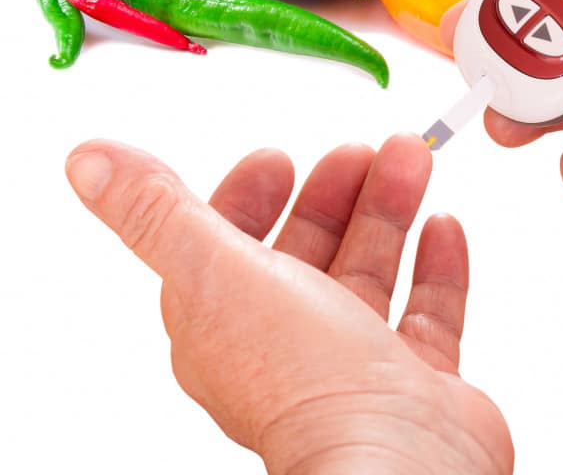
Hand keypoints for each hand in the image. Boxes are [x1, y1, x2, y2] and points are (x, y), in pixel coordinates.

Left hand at [65, 135, 513, 474]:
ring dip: (391, 210)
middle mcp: (290, 346)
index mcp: (229, 324)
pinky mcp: (418, 379)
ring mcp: (358, 364)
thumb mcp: (215, 270)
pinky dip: (436, 265)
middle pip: (311, 251)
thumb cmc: (303, 383)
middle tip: (366, 148)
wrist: (396, 459)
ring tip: (412, 159)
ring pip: (371, 270)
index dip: (250, 198)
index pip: (229, 249)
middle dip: (337, 190)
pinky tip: (443, 227)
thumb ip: (156, 211)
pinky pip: (428, 311)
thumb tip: (89, 161)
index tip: (279, 158)